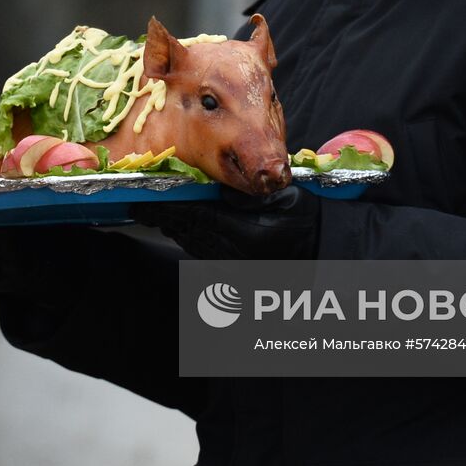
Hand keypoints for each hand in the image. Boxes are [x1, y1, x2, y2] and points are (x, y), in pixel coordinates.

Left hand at [130, 184, 320, 259]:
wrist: (324, 248)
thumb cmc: (306, 218)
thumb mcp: (287, 198)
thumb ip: (253, 195)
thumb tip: (220, 192)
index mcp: (249, 235)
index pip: (199, 218)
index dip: (170, 208)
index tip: (147, 200)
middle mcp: (238, 255)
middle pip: (191, 233)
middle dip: (165, 218)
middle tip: (141, 206)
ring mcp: (236, 267)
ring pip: (194, 245)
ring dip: (173, 229)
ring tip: (154, 215)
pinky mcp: (236, 273)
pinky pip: (205, 255)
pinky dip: (188, 240)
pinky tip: (179, 229)